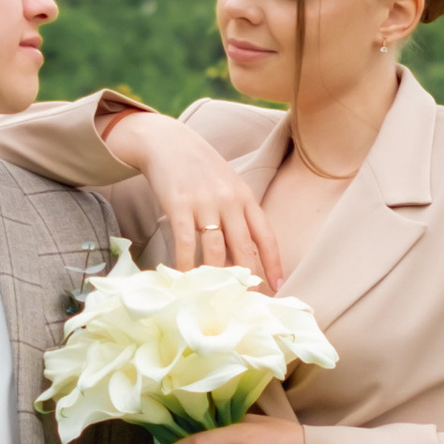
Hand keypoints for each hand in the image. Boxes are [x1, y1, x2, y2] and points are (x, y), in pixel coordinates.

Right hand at [101, 108, 280, 281]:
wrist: (166, 142)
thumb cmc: (198, 168)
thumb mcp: (226, 185)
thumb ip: (236, 213)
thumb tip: (241, 253)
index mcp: (245, 197)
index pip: (266, 236)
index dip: (273, 263)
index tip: (277, 286)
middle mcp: (229, 201)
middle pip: (244, 249)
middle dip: (246, 279)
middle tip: (243, 301)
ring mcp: (204, 203)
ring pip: (216, 251)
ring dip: (215, 277)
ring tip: (213, 296)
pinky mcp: (178, 205)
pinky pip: (186, 244)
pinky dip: (185, 265)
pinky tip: (183, 278)